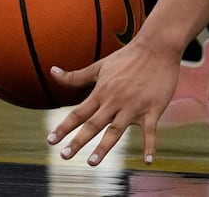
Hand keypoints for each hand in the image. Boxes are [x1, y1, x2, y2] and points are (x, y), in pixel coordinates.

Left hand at [47, 37, 179, 165]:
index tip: (50, 141)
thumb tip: (51, 71)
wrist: (158, 47)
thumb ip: (76, 76)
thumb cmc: (127, 57)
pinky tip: (148, 161)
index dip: (64, 127)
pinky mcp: (153, 109)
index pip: (78, 113)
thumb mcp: (99, 66)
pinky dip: (150, 146)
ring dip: (104, 147)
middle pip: (93, 124)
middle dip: (78, 141)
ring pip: (116, 130)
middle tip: (64, 156)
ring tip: (92, 162)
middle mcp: (114, 101)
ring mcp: (133, 107)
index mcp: (101, 92)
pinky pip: (151, 131)